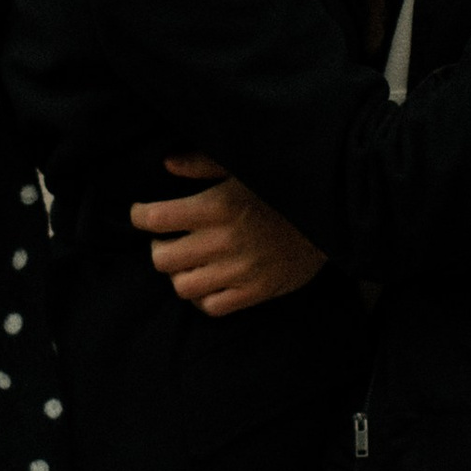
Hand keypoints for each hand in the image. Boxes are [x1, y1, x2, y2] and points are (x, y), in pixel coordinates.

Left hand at [129, 154, 329, 314]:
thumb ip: (203, 163)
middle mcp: (222, 241)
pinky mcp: (255, 291)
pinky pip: (211, 307)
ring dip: (179, 274)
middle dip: (158, 247)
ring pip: (182, 287)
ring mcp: (239, 271)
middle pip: (161, 258)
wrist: (331, 217)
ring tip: (188, 261)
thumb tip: (168, 164)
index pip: (154, 219)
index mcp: (216, 206)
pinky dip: (203, 297)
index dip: (139, 216)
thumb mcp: (243, 165)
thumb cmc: (282, 188)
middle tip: (167, 239)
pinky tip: (209, 280)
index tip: (142, 214)